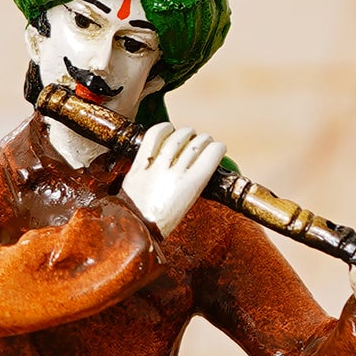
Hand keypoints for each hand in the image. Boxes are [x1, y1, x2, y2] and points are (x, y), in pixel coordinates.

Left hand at [121, 123, 223, 239]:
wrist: (137, 228)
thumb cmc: (163, 220)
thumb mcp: (188, 201)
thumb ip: (195, 181)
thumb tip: (201, 162)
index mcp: (191, 185)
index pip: (212, 154)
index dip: (218, 147)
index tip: (218, 147)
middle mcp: (175, 174)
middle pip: (196, 145)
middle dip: (204, 139)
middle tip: (204, 141)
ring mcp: (156, 168)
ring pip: (177, 139)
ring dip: (186, 133)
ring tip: (188, 133)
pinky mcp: (139, 165)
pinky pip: (152, 139)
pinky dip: (162, 129)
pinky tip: (168, 128)